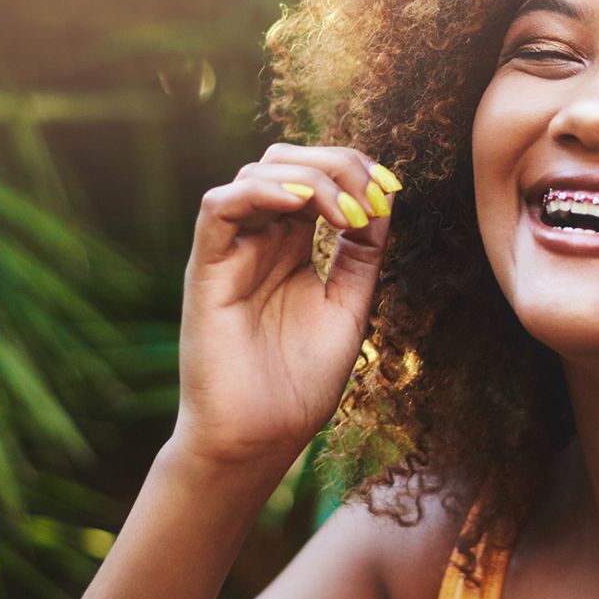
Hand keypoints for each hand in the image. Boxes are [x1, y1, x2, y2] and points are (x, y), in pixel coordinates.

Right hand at [173, 142, 402, 469]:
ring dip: (310, 177)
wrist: (258, 438)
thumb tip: (384, 198)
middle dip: (338, 164)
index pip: (315, 176)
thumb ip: (361, 254)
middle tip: (373, 197)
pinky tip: (299, 204)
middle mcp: (259, 240)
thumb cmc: (297, 383)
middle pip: (287, 161)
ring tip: (345, 214)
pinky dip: (260, 190)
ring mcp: (231, 252)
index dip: (356, 170)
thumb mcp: (348, 307)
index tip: (393, 190)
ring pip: (257, 173)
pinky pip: (218, 207)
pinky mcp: (206, 269)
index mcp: (290, 247)